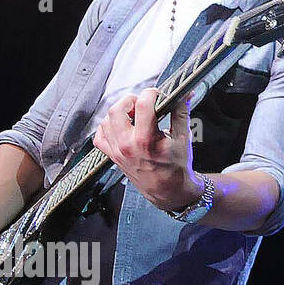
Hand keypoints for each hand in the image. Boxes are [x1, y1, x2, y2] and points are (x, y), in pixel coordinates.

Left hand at [92, 89, 201, 212]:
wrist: (168, 190)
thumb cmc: (177, 166)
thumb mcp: (183, 137)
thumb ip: (181, 112)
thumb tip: (184, 93)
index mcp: (146, 140)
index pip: (143, 105)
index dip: (151, 94)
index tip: (158, 95)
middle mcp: (127, 145)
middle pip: (117, 109)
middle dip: (131, 100)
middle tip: (143, 103)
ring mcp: (117, 151)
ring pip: (106, 120)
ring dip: (119, 112)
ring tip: (134, 114)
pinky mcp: (113, 157)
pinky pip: (99, 136)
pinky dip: (107, 127)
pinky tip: (121, 126)